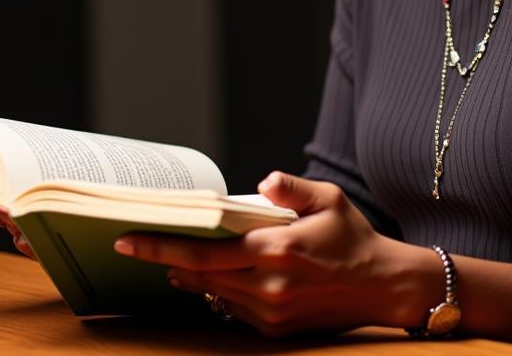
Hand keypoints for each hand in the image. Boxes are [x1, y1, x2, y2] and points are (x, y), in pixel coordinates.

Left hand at [114, 172, 427, 337]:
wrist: (382, 286)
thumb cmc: (354, 236)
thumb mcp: (329, 198)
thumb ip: (292, 188)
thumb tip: (264, 182)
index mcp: (276, 250)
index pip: (203, 252)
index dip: (161, 247)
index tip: (129, 240)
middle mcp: (268, 286)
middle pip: (199, 275)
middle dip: (166, 260)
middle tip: (138, 245)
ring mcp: (270, 312)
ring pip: (214, 294)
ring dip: (191, 277)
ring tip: (174, 258)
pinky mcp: (276, 330)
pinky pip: (235, 309)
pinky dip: (219, 292)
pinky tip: (215, 277)